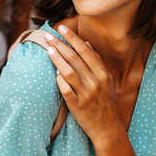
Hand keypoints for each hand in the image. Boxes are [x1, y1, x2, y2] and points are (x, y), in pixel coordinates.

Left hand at [44, 24, 122, 142]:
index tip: (62, 28)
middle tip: (48, 35)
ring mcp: (86, 94)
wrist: (107, 127)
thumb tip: (86, 43)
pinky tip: (54, 73)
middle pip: (75, 59)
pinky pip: (66, 90)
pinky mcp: (77, 106)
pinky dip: (59, 80)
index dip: (73, 38)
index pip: (86, 51)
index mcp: (103, 74)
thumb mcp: (107, 80)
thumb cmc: (105, 101)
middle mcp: (95, 82)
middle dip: (60, 44)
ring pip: (69, 72)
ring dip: (57, 59)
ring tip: (48, 49)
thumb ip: (97, 62)